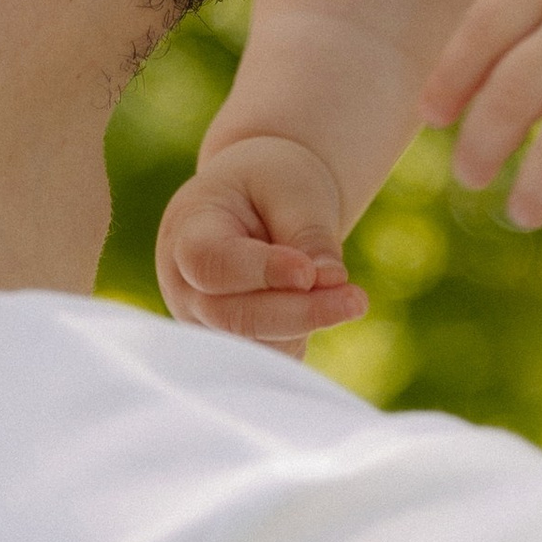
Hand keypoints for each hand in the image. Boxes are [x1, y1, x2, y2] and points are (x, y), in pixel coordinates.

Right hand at [156, 136, 369, 343]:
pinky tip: (326, 306)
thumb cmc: (268, 185)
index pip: (211, 264)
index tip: (307, 272)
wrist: (257, 201)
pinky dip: (304, 336)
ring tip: (351, 297)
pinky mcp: (235, 345)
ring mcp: (206, 323)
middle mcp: (185, 288)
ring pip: (255, 344)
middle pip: (233, 316)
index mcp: (186, 233)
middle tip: (356, 300)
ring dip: (307, 325)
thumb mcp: (291, 188)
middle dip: (299, 312)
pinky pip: (271, 356)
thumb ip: (307, 232)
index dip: (259, 272)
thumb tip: (329, 281)